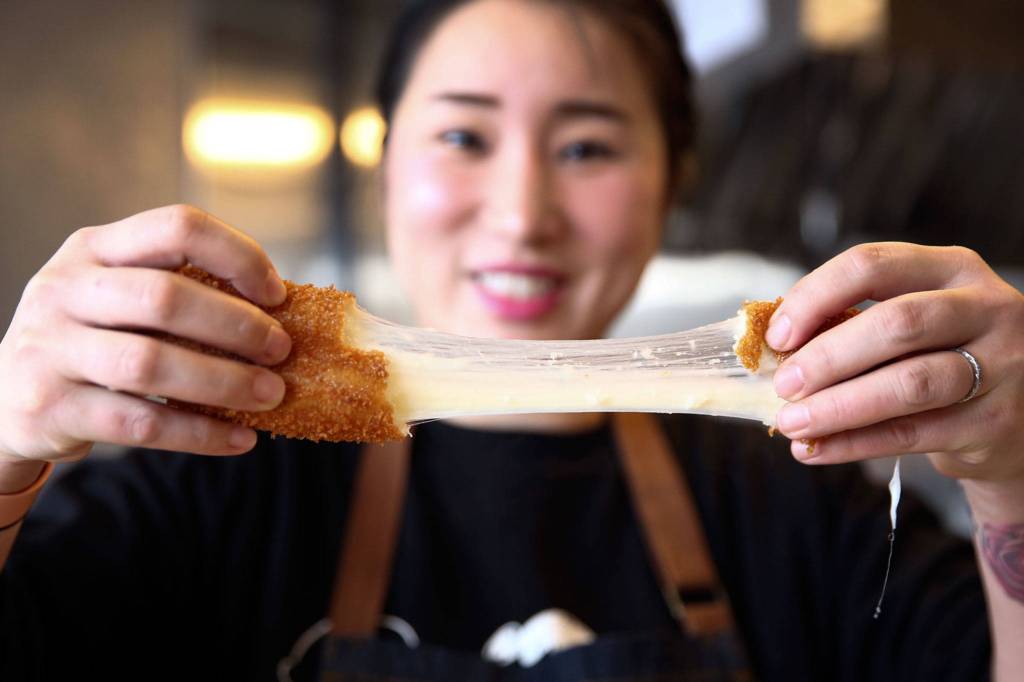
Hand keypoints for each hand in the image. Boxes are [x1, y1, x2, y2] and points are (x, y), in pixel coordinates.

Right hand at [0, 205, 291, 463]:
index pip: (177, 226)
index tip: (277, 294)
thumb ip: (180, 291)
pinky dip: (199, 433)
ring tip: (271, 395)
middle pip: (166, 297)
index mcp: (94, 248)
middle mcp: (65, 288)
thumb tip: (282, 314)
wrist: (3, 400)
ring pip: (150, 363)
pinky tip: (241, 438)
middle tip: (281, 351)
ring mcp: (49, 347)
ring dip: (224, 381)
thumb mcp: (118, 298)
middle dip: (237, 325)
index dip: (238, 255)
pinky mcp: (48, 406)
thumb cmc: (91, 341)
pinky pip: (139, 422)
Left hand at [767, 242, 1023, 484]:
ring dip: (837, 406)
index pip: (873, 265)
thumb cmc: (940, 356)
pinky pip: (911, 434)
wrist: (1019, 416)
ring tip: (791, 422)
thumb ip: (854, 323)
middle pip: (897, 323)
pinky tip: (815, 450)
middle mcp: (986, 308)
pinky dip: (853, 443)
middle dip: (827, 356)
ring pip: (909, 383)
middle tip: (782, 385)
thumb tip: (772, 346)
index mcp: (952, 269)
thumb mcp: (913, 323)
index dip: (816, 297)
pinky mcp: (995, 421)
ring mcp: (1002, 365)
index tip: (777, 336)